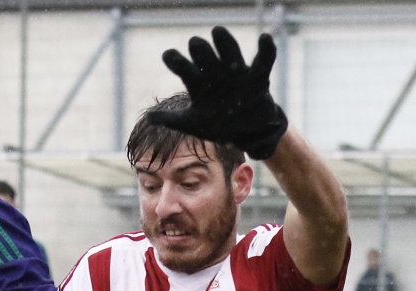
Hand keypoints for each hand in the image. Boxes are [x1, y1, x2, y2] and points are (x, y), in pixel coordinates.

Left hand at [151, 26, 288, 159]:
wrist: (246, 133)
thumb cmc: (217, 125)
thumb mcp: (193, 124)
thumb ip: (172, 120)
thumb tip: (149, 118)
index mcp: (199, 83)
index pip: (184, 69)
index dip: (176, 61)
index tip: (168, 55)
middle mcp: (216, 73)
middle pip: (206, 58)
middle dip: (201, 51)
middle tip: (194, 44)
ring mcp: (237, 74)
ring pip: (230, 54)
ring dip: (224, 44)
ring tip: (217, 31)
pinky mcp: (258, 78)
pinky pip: (263, 61)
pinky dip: (266, 50)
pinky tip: (264, 37)